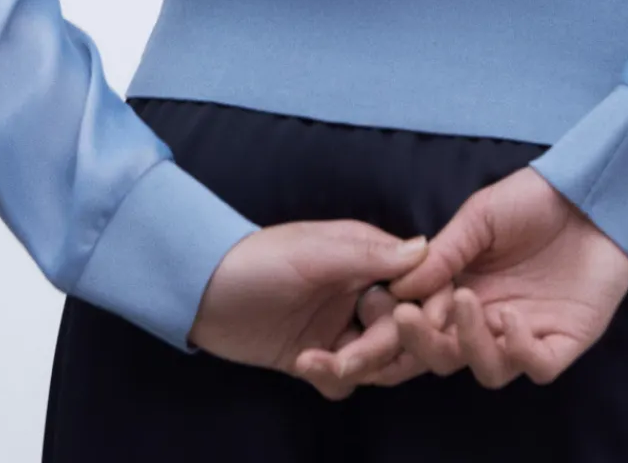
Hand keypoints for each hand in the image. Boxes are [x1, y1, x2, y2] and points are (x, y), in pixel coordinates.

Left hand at [186, 219, 432, 388]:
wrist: (201, 294)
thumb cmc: (259, 261)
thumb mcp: (314, 254)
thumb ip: (369, 256)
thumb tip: (426, 248)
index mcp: (369, 256)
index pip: (420, 283)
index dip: (424, 308)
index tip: (410, 325)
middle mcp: (362, 290)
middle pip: (404, 331)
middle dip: (382, 349)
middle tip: (348, 355)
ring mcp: (342, 325)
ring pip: (380, 360)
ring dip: (355, 367)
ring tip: (312, 362)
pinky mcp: (320, 355)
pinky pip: (347, 379)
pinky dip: (333, 379)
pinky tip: (302, 366)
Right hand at [291, 166, 627, 394]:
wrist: (593, 192)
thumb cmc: (535, 199)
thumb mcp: (480, 215)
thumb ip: (445, 251)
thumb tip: (399, 283)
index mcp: (461, 291)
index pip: (421, 325)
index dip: (396, 328)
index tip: (374, 313)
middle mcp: (488, 320)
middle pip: (444, 356)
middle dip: (420, 344)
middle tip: (410, 318)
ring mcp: (525, 334)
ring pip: (486, 369)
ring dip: (469, 345)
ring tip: (469, 303)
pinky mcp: (563, 341)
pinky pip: (535, 367)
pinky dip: (518, 352)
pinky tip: (512, 318)